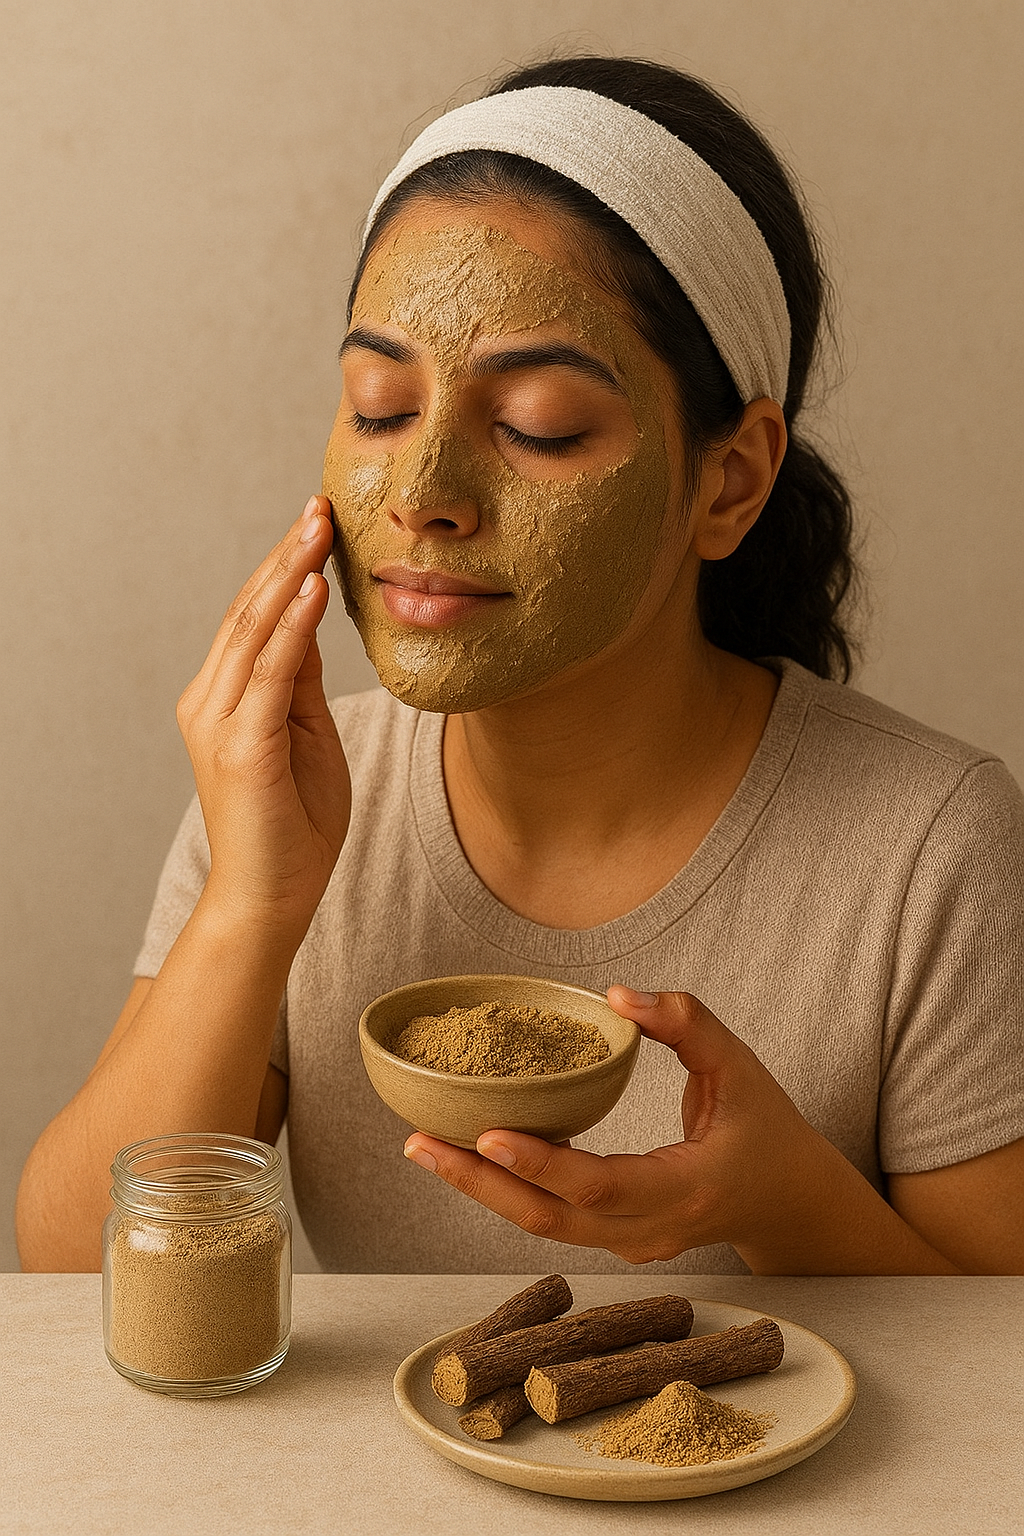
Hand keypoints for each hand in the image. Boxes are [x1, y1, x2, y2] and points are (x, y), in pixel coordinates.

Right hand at [176, 496, 349, 937]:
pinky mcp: (242, 746)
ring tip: (319, 527)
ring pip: (254, 631)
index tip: (315, 523)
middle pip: (248, 612)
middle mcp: (209, 703)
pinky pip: (272, 673)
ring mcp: (220, 723)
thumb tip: (311, 621)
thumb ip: (301, 682)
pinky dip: (293, 627)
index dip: (282, 568)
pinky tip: (313, 588)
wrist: (270, 900)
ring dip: (289, 574)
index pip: (253, 619)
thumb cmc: (294, 827)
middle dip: (286, 555)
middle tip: (320, 505)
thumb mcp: (306, 736)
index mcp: (222, 700)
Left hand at [403, 987, 864, 1270]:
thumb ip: (685, 1022)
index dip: (542, 1164)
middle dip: (479, 1184)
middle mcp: (653, 1230)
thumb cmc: (766, 1126)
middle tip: (418, 1144)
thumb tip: (617, 996)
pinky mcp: (617, 1239)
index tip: (486, 1134)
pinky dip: (508, 1189)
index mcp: (688, 1190)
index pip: (602, 1186)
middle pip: (551, 1220)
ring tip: (424, 1147)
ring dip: (482, 1189)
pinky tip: (469, 1154)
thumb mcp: (739, 1064)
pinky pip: (554, 1218)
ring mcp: (633, 1244)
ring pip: (543, 1225)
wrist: (788, 1199)